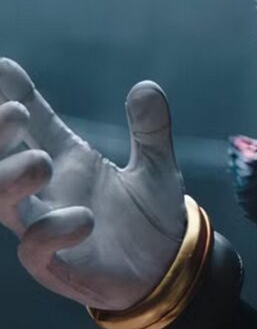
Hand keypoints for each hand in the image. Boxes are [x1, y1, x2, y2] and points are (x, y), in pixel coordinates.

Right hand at [0, 58, 185, 310]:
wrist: (167, 264)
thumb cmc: (151, 213)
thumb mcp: (156, 165)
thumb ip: (150, 129)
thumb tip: (147, 87)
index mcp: (69, 160)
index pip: (33, 124)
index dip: (13, 94)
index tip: (3, 65)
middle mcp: (49, 190)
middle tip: (14, 112)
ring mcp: (47, 226)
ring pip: (2, 202)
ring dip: (9, 179)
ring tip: (40, 162)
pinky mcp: (58, 263)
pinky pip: (36, 250)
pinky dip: (50, 232)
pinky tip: (83, 219)